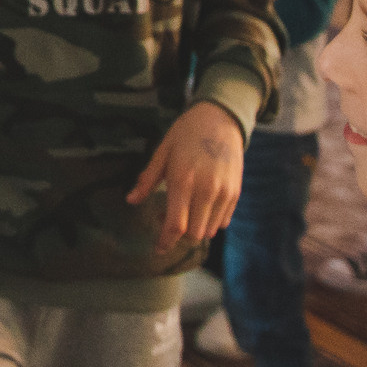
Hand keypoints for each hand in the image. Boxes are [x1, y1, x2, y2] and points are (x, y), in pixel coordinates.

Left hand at [126, 100, 244, 247]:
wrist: (220, 118)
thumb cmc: (186, 133)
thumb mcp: (162, 151)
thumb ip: (147, 179)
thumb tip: (131, 201)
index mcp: (183, 181)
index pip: (176, 225)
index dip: (165, 241)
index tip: (157, 248)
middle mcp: (206, 191)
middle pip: (193, 234)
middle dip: (178, 235)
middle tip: (166, 219)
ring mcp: (223, 193)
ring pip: (209, 231)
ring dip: (195, 229)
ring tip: (184, 210)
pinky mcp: (235, 193)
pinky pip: (223, 222)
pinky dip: (210, 222)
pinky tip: (200, 206)